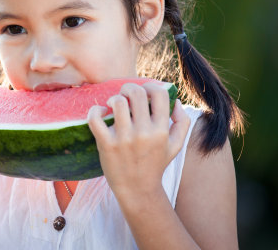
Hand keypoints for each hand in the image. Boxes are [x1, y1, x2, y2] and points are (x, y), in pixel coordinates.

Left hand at [87, 82, 190, 199]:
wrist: (137, 190)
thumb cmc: (155, 164)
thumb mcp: (175, 146)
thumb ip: (182, 123)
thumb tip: (176, 101)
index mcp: (161, 130)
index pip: (159, 94)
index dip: (151, 86)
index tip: (145, 92)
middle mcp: (144, 133)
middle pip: (136, 93)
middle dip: (129, 88)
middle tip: (125, 95)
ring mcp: (124, 139)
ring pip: (117, 102)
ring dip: (114, 98)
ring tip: (114, 105)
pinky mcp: (106, 144)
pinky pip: (95, 118)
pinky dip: (95, 110)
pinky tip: (100, 112)